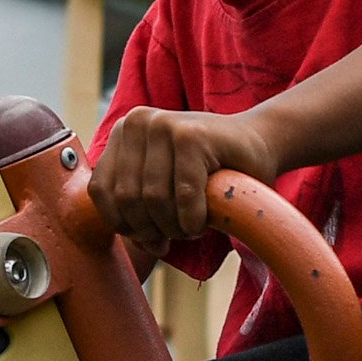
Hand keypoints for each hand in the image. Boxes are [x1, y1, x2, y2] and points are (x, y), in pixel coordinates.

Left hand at [91, 107, 275, 254]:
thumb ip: (133, 200)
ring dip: (174, 227)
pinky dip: (193, 220)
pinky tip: (203, 222)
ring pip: (153, 199)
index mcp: (122, 132)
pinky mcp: (191, 136)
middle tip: (174, 237)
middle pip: (127, 198)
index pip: (102, 190)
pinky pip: (183, 196)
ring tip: (190, 228)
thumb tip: (116, 239)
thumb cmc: (209, 171)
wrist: (259, 144)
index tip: (149, 238)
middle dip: (151, 230)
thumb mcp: (161, 181)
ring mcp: (164, 124)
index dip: (124, 225)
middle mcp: (137, 122)